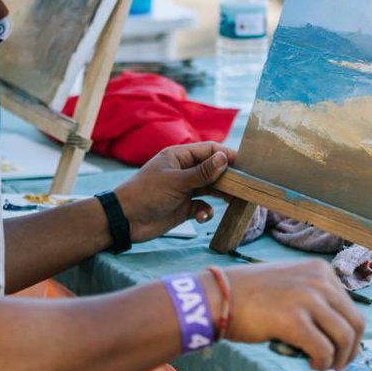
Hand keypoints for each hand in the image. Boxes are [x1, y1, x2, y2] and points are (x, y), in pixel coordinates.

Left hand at [114, 141, 234, 241]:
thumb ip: (202, 172)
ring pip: (210, 188)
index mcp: (179, 156)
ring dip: (221, 195)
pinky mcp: (184, 207)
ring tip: (234, 201)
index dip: (227, 155)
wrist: (125, 220)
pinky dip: (205, 211)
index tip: (246, 164)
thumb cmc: (147, 193)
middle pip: (213, 169)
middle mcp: (184, 170)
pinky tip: (202, 216)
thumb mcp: (176, 182)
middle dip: (228, 177)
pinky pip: (202, 205)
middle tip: (245, 185)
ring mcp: (184, 189)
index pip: (209, 150)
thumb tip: (224, 158)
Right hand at [215, 260, 365, 370]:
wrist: (219, 296)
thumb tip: (336, 330)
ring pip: (345, 337)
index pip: (352, 306)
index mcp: (320, 270)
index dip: (349, 332)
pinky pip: (324, 350)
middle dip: (351, 349)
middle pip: (356, 322)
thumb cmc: (251, 295)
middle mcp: (319, 280)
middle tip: (338, 363)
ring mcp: (307, 298)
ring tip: (324, 366)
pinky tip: (310, 364)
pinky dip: (322, 363)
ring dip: (339, 358)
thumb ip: (315, 297)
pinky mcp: (294, 319)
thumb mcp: (291, 283)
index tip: (338, 347)